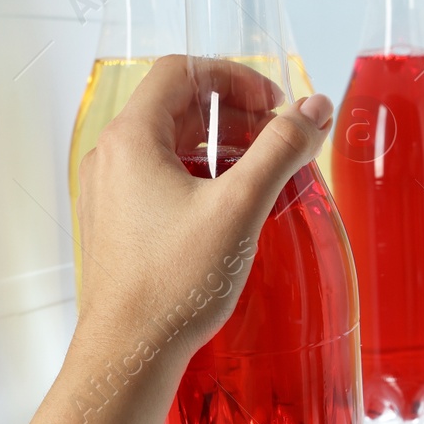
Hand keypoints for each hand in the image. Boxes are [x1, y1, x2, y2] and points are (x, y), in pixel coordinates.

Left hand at [73, 54, 333, 366]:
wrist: (130, 351)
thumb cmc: (172, 284)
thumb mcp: (240, 206)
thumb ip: (280, 149)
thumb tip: (314, 109)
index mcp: (131, 140)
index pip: (181, 72)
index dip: (233, 78)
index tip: (273, 105)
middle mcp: (111, 158)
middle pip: (176, 107)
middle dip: (233, 116)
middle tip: (277, 139)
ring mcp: (110, 192)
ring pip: (169, 146)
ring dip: (219, 148)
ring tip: (261, 175)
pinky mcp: (118, 224)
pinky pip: (160, 180)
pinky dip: (200, 178)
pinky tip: (232, 209)